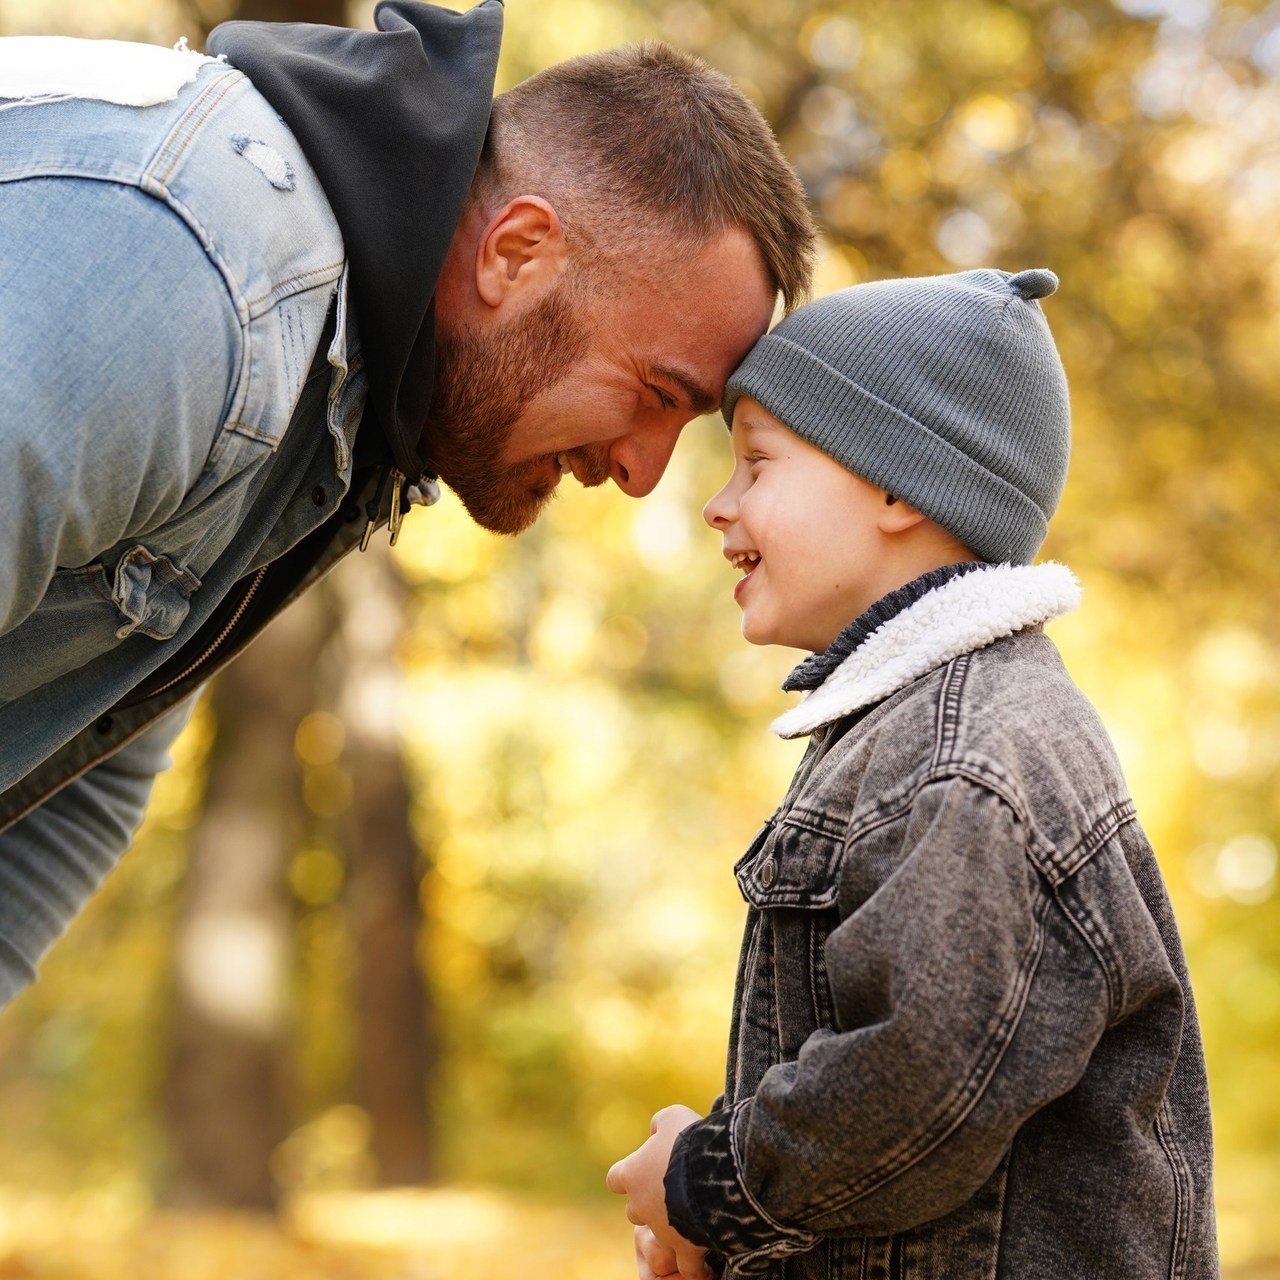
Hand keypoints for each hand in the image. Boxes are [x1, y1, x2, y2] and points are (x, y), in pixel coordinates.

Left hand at [607, 1105, 710, 1279]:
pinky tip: (705, 1257)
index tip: (644, 1170)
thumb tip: (655, 1132)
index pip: (616, 1179)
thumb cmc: (691, 1139)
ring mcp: (662, 1231)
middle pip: (635, 1211)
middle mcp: (641, 1206)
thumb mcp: (672, 1117)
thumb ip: (659, 1125)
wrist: (715, 1173)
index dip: (628, 1176)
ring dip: (674, 1228)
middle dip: (650, 1203)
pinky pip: (687, 1266)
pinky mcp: (685, 1248)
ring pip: (661, 1236)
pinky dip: (695, 1265)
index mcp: (632, 1174)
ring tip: (696, 1217)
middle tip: (672, 1192)